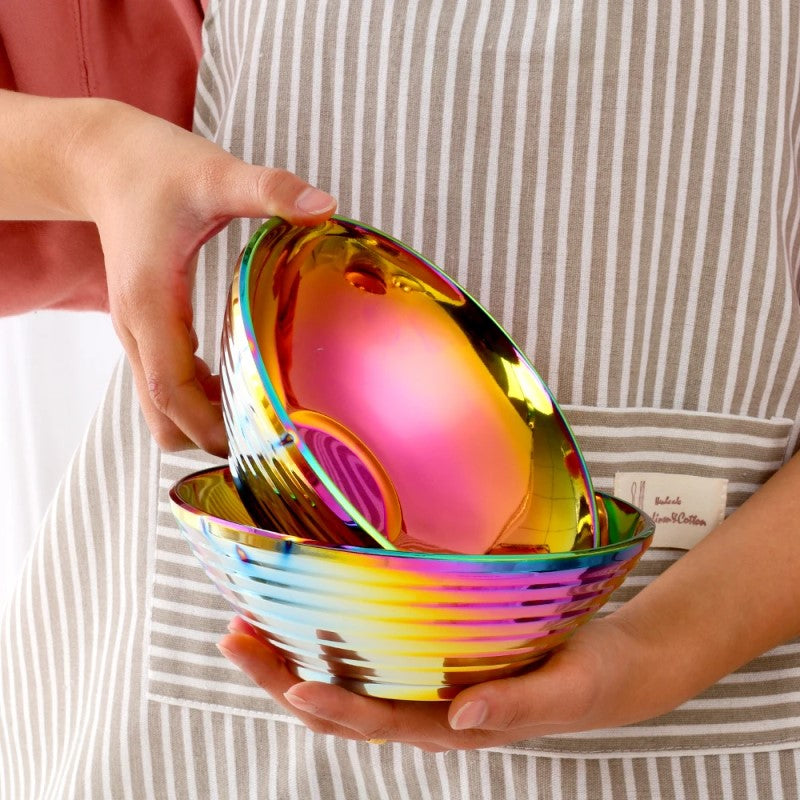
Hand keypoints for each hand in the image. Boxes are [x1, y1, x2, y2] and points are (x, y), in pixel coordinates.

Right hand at [71, 101, 335, 454]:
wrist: (104, 160)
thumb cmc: (154, 168)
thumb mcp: (215, 173)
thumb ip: (268, 190)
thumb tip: (325, 207)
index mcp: (150, 305)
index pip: (173, 391)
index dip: (211, 427)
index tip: (258, 445)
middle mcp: (136, 329)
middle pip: (163, 415)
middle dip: (209, 436)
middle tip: (269, 439)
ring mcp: (136, 332)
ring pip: (159, 405)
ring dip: (201, 421)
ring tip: (260, 419)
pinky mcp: (145, 328)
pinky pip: (164, 383)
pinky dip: (195, 399)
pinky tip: (235, 383)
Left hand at [217, 613, 661, 751]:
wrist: (608, 668)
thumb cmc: (590, 679)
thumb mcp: (566, 692)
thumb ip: (518, 706)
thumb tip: (461, 719)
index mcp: (454, 724)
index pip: (383, 721)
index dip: (336, 707)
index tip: (294, 684)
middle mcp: (427, 708)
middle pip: (341, 704)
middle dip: (282, 677)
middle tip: (234, 639)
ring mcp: (423, 682)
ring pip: (344, 679)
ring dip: (289, 657)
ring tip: (245, 624)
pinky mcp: (428, 656)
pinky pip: (368, 654)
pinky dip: (328, 637)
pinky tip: (303, 610)